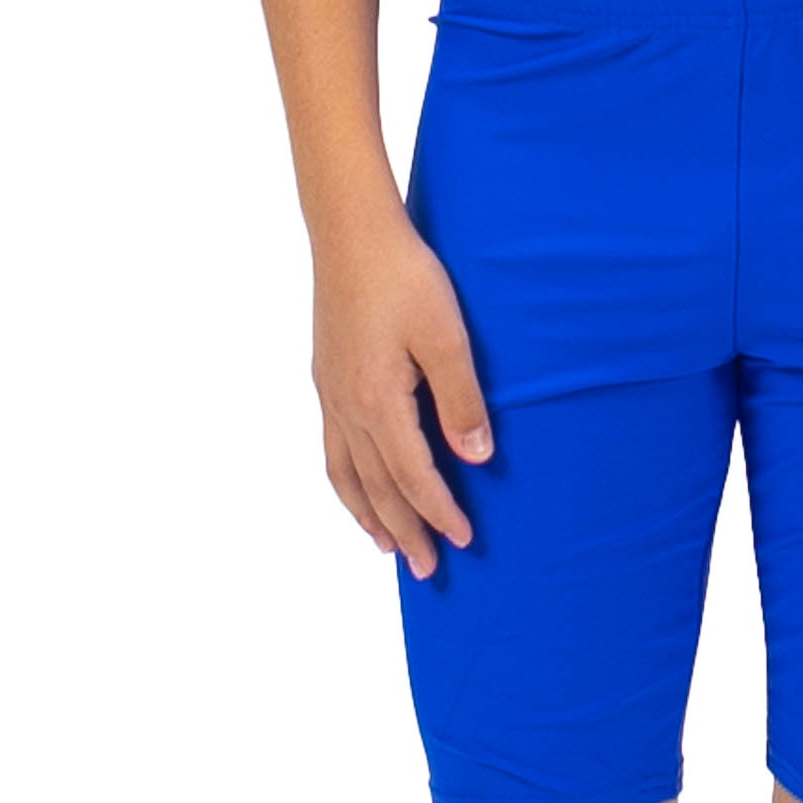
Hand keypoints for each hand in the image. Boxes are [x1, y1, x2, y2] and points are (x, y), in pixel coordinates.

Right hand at [311, 212, 492, 577]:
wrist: (351, 233)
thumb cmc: (404, 276)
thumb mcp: (446, 335)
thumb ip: (461, 400)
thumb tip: (476, 460)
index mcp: (377, 402)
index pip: (413, 476)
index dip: (439, 512)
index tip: (463, 540)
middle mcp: (347, 407)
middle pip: (376, 488)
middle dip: (404, 531)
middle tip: (426, 569)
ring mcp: (331, 395)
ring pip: (346, 474)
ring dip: (368, 514)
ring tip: (387, 545)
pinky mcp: (327, 379)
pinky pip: (333, 448)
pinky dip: (347, 481)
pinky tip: (358, 484)